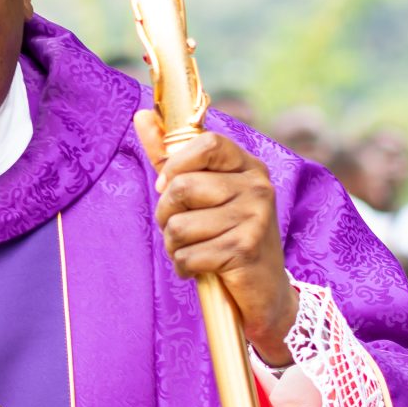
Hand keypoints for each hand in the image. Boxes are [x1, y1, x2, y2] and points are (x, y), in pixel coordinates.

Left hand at [134, 110, 297, 364]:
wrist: (266, 291)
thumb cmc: (227, 235)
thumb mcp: (204, 192)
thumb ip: (172, 156)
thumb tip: (141, 115)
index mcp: (248, 166)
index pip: (207, 143)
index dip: (176, 165)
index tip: (166, 186)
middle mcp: (257, 187)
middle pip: (182, 187)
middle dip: (166, 216)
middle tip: (180, 230)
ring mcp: (254, 218)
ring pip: (179, 226)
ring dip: (174, 246)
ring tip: (194, 251)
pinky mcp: (244, 250)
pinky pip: (187, 256)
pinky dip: (185, 268)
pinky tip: (202, 269)